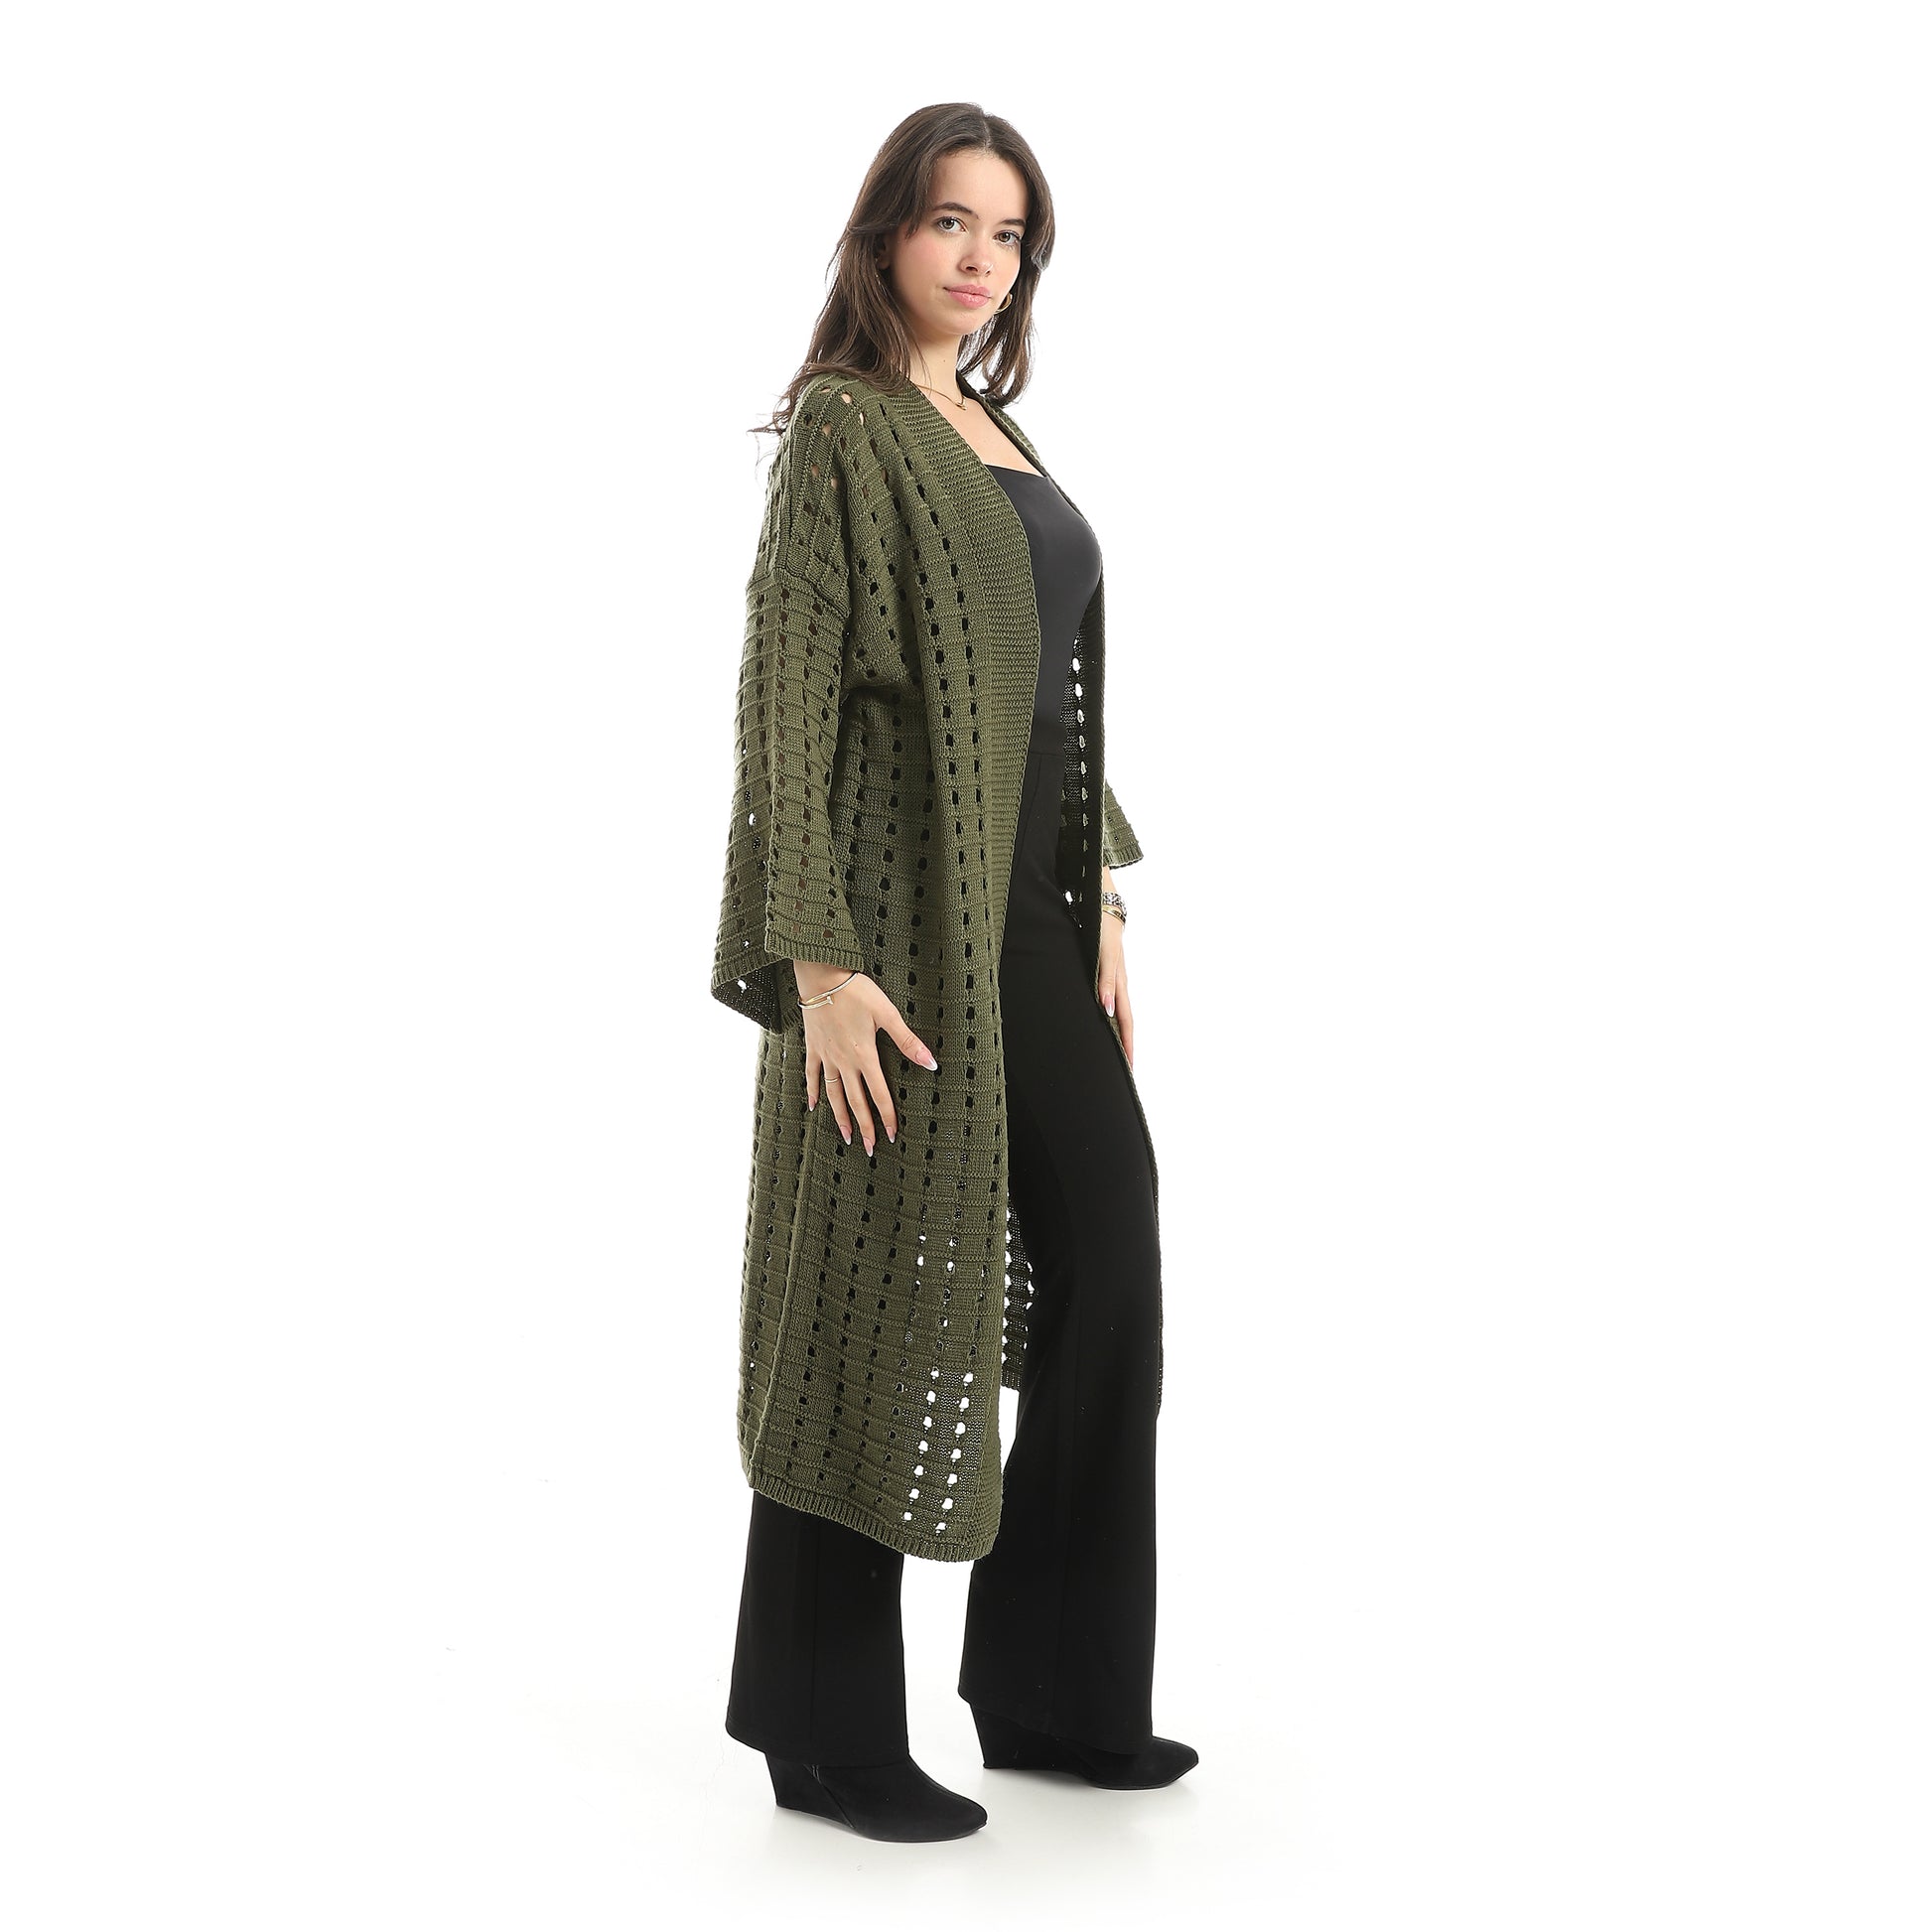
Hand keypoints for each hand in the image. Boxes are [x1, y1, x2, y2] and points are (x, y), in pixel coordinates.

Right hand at [794, 965, 938, 1153]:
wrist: (822, 977)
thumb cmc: (857, 992)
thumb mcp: (888, 1014)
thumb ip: (908, 1041)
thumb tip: (930, 1063)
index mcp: (865, 1056)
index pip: (878, 1094)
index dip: (887, 1116)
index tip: (892, 1134)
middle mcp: (844, 1062)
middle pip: (855, 1101)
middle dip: (864, 1126)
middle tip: (870, 1148)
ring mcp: (826, 1056)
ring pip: (833, 1094)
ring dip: (840, 1117)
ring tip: (845, 1136)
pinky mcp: (814, 1048)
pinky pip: (812, 1075)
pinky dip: (813, 1091)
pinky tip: (813, 1106)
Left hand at [1096, 916, 1133, 1067]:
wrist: (1100, 907)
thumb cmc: (1102, 930)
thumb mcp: (1105, 956)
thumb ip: (1105, 980)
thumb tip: (1107, 1009)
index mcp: (1119, 984)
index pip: (1125, 1022)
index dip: (1127, 1045)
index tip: (1128, 1067)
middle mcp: (1117, 985)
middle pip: (1124, 1022)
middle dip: (1126, 1047)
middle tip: (1126, 1072)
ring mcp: (1113, 979)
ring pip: (1118, 1013)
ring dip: (1118, 1034)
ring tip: (1117, 1054)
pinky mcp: (1106, 973)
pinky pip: (1110, 1000)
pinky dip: (1109, 1017)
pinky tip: (1104, 1024)